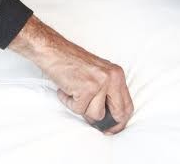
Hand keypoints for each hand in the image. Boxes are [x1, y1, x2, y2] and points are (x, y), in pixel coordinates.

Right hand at [9, 15, 132, 133]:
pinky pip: (78, 109)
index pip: (127, 105)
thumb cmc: (70, 61)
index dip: (121, 121)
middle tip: (99, 127)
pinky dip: (68, 102)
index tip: (113, 128)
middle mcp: (112, 77)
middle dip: (107, 123)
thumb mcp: (97, 73)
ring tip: (73, 92)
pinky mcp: (86, 89)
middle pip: (118, 113)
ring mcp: (100, 83)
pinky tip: (65, 89)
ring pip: (96, 114)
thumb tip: (109, 118)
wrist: (52, 50)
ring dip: (81, 107)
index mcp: (117, 74)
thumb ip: (107, 92)